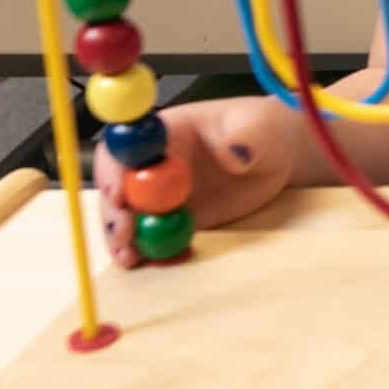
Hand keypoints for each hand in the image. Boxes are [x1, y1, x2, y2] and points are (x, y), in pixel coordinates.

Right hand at [92, 96, 299, 267]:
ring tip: (131, 258)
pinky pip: (150, 237)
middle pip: (117, 188)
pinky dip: (147, 251)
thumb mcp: (260, 126)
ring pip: (128, 217)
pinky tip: (153, 262)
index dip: (113, 170)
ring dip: (123, 239)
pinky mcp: (170, 219)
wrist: (275, 158)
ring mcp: (158, 194)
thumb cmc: (262, 131)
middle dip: (114, 213)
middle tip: (124, 235)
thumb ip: (245, 135)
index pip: (125, 148)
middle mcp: (152, 164)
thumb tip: (233, 151)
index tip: (118, 195)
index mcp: (164, 132)